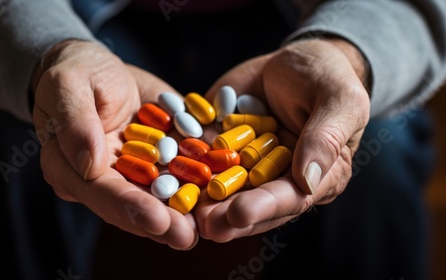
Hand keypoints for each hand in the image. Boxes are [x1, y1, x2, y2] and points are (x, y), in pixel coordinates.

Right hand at [32, 40, 197, 248]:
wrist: (101, 70)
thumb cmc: (76, 73)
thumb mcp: (68, 85)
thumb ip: (75, 123)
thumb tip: (90, 165)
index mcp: (71, 168)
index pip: (100, 192)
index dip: (127, 207)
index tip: (155, 220)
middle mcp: (104, 179)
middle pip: (132, 205)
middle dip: (160, 222)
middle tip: (186, 235)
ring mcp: (135, 172)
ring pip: (158, 196)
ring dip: (183, 212)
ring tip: (206, 225)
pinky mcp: (159, 161)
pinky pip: (180, 172)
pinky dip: (199, 182)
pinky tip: (218, 191)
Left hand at [195, 38, 370, 240]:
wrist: (293, 62)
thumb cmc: (327, 78)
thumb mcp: (339, 100)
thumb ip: (326, 138)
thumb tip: (307, 180)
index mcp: (317, 176)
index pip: (291, 198)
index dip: (265, 207)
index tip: (239, 214)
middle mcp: (279, 178)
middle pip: (254, 202)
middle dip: (228, 216)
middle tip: (204, 225)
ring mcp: (248, 166)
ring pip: (226, 189)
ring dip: (205, 203)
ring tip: (183, 213)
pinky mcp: (224, 150)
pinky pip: (205, 160)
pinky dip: (189, 170)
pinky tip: (171, 179)